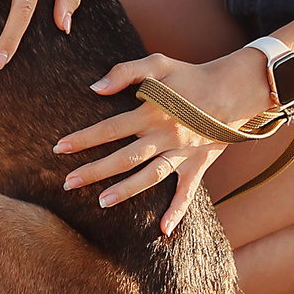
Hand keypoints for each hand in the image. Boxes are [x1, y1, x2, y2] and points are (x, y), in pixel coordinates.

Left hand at [51, 52, 279, 236]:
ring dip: (125, 191)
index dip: (84, 139)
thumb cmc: (190, 75)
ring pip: (150, 176)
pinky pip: (187, 192)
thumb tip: (96, 88)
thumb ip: (125, 72)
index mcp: (152, 112)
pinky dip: (177, 211)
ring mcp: (182, 153)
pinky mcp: (198, 164)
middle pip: (124, 158)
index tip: (60, 148)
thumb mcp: (158, 64)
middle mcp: (164, 136)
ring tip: (100, 202)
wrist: (233, 89)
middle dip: (94, 171)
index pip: (110, 129)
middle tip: (68, 182)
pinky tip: (163, 230)